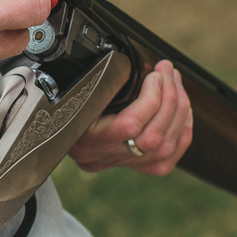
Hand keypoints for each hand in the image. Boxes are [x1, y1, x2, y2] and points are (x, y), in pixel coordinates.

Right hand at [68, 60, 192, 175]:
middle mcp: (103, 156)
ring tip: (176, 83)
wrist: (54, 132)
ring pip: (165, 148)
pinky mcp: (136, 168)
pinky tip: (183, 111)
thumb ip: (105, 83)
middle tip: (168, 71)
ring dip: (178, 110)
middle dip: (170, 99)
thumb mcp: (77, 90)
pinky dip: (182, 131)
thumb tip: (144, 68)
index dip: (151, 98)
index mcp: (85, 138)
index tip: (155, 73)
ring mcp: (121, 164)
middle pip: (153, 138)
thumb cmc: (65, 102)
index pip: (130, 126)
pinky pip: (169, 157)